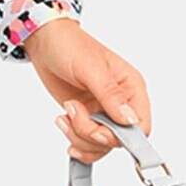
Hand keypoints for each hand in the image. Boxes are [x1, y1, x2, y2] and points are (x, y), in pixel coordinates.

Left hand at [22, 18, 151, 164]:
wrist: (44, 40)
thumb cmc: (69, 44)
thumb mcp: (90, 67)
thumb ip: (110, 94)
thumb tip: (129, 119)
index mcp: (131, 87)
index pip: (141, 126)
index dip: (122, 136)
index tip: (99, 131)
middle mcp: (121, 102)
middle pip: (118, 140)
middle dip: (92, 134)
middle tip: (73, 112)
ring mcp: (103, 111)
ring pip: (101, 144)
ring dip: (79, 136)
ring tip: (66, 113)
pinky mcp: (87, 117)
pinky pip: (89, 143)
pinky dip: (75, 140)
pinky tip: (64, 124)